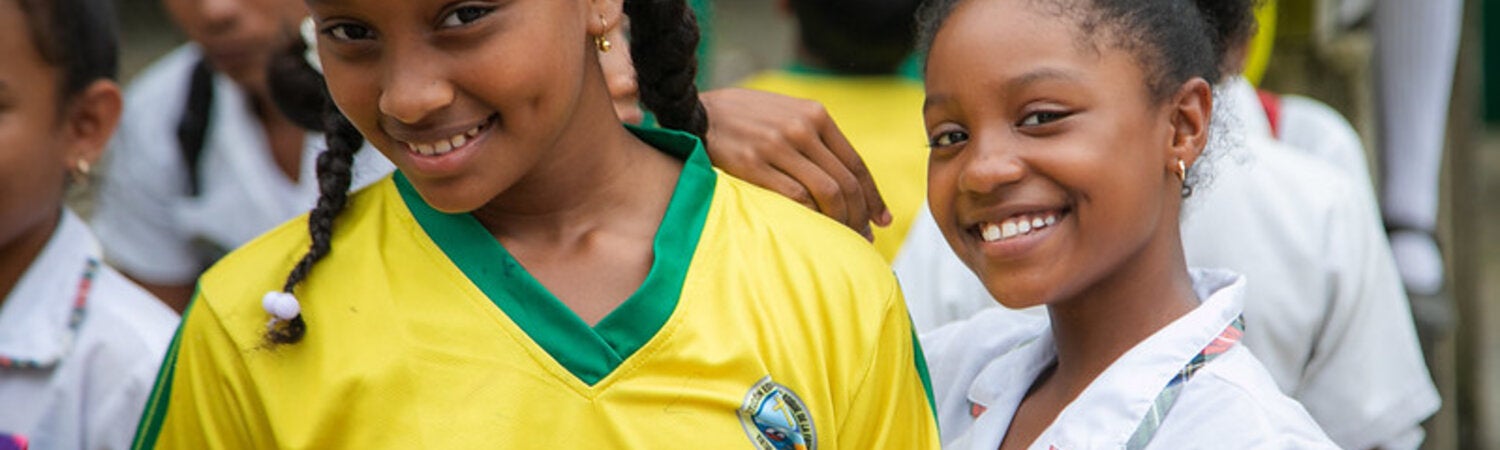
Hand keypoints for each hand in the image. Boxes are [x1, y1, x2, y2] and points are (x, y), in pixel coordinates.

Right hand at [700, 88, 890, 238]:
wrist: (699, 111)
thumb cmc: (746, 119)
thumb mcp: (788, 114)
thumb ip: (815, 138)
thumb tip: (845, 179)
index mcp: (815, 115)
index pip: (856, 164)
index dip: (873, 196)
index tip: (881, 219)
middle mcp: (801, 128)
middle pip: (845, 182)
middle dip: (859, 215)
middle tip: (863, 237)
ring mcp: (777, 146)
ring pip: (826, 193)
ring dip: (840, 221)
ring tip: (842, 239)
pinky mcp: (753, 164)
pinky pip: (794, 199)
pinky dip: (810, 219)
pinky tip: (814, 231)